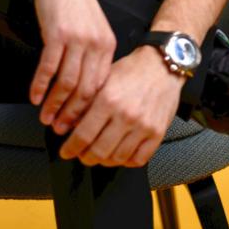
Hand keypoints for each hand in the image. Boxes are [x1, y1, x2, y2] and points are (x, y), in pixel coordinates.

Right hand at [29, 0, 116, 128]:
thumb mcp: (92, 25)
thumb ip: (93, 52)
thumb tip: (85, 84)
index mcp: (107, 44)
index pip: (101, 87)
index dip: (88, 109)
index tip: (78, 123)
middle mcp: (95, 44)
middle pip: (85, 90)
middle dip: (72, 114)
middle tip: (60, 129)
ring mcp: (76, 40)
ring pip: (67, 83)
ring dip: (54, 105)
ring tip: (45, 118)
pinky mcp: (57, 34)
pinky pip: (48, 68)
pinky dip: (40, 86)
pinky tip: (33, 96)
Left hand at [56, 45, 185, 167]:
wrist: (162, 67)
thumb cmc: (130, 70)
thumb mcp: (103, 79)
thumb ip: (86, 103)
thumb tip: (68, 125)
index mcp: (108, 99)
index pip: (83, 135)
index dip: (71, 148)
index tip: (66, 151)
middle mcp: (126, 115)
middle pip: (99, 151)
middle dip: (85, 157)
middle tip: (81, 155)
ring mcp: (143, 126)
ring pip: (117, 158)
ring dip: (104, 161)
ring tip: (98, 155)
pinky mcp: (158, 133)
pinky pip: (138, 159)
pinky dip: (125, 161)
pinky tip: (119, 154)